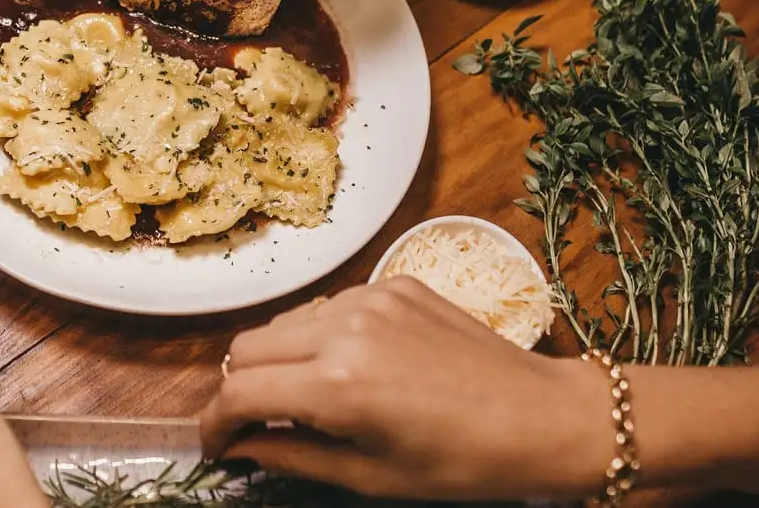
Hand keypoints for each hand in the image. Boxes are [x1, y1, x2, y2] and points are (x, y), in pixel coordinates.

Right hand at [200, 278, 614, 499]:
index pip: (239, 393)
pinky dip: (319, 337)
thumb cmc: (461, 462)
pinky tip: (351, 366)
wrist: (542, 416)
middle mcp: (343, 329)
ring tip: (306, 397)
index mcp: (337, 385)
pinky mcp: (392, 283)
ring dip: (278, 360)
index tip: (217, 447)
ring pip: (284, 323)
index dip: (216, 425)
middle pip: (247, 348)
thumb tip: (242, 449)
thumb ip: (290, 456)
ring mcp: (368, 298)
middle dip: (241, 389)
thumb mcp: (369, 475)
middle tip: (257, 425)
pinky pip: (327, 307)